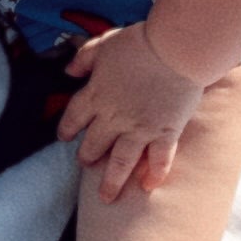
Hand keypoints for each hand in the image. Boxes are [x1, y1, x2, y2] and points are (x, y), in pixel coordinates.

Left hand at [60, 19, 210, 202]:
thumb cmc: (140, 42)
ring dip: (111, 182)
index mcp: (96, 95)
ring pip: (120, 163)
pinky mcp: (165, 133)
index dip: (67, 129)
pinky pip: (158, 160)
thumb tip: (67, 71)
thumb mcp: (104, 42)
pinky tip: (148, 187)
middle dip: (87, 157)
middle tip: (86, 164)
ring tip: (107, 198)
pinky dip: (154, 175)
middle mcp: (114, 118)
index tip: (65, 138)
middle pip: (94, 145)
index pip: (73, 118)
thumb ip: (84, 58)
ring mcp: (140, 129)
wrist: (175, 49)